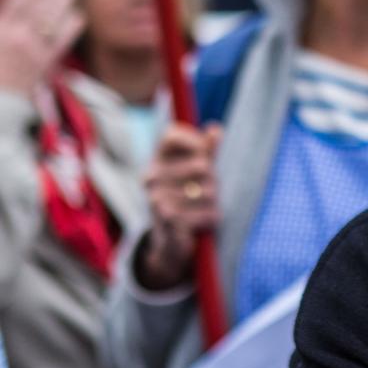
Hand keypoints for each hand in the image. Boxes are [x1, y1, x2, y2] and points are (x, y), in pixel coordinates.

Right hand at [0, 0, 83, 95]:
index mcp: (1, 29)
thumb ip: (2, 16)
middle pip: (40, 6)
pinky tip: (76, 14)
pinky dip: (71, 25)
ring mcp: (36, 49)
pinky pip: (64, 39)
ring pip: (54, 19)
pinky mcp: (48, 62)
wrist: (0, 99)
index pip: (19, 0)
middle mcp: (19, 37)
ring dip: (62, 1)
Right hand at [138, 122, 222, 289]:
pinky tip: (200, 222)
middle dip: (213, 180)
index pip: (173, 135)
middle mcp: (152, 175)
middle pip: (202, 165)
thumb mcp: (197, 170)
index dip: (197, 143)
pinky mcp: (168, 219)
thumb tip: (215, 129)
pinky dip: (212, 218)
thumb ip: (207, 149)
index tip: (204, 155)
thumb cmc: (187, 196)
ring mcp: (156, 197)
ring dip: (214, 202)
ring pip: (209, 192)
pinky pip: (210, 213)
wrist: (169, 238)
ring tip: (200, 207)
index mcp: (157, 159)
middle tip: (205, 190)